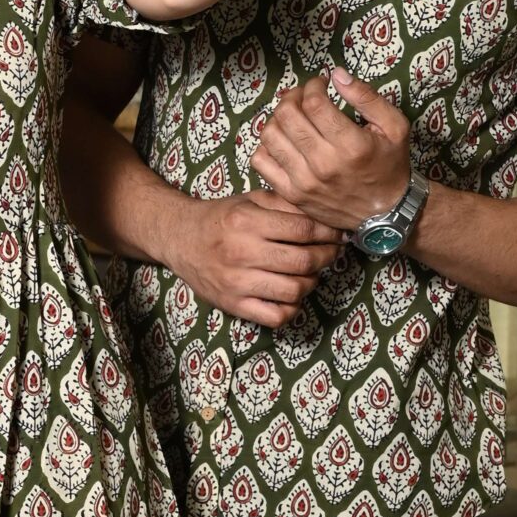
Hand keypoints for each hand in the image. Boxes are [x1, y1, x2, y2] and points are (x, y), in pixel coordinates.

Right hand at [166, 190, 341, 328]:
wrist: (180, 239)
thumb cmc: (222, 218)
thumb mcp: (251, 200)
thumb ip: (286, 204)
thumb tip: (325, 216)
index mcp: (247, 222)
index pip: (303, 229)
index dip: (328, 232)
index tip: (336, 234)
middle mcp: (242, 253)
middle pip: (304, 261)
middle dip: (327, 256)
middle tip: (331, 252)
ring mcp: (237, 283)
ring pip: (295, 290)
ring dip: (312, 282)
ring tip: (310, 273)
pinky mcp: (234, 305)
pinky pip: (276, 316)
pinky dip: (292, 308)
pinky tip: (291, 295)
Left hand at [251, 68, 410, 233]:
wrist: (386, 213)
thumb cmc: (390, 165)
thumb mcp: (395, 126)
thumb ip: (367, 97)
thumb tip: (336, 74)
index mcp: (351, 145)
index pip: (314, 102)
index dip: (313, 85)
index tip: (321, 84)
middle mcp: (324, 164)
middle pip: (287, 115)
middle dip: (293, 96)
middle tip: (303, 96)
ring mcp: (303, 182)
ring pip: (270, 135)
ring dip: (277, 117)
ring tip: (292, 116)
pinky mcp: (291, 194)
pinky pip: (260, 162)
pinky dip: (265, 145)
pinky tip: (283, 141)